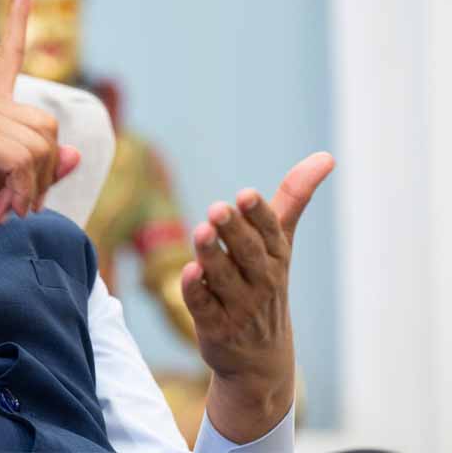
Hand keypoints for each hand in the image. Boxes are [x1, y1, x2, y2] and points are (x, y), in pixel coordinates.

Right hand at [0, 0, 80, 260]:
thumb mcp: (6, 188)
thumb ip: (38, 170)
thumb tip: (74, 154)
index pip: (8, 57)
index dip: (20, 20)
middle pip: (47, 126)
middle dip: (44, 171)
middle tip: (19, 203)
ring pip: (40, 144)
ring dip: (33, 186)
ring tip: (6, 206)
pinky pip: (24, 158)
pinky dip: (22, 189)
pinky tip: (1, 207)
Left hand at [180, 152, 334, 441]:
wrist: (260, 360)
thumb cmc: (266, 285)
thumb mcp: (281, 244)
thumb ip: (294, 199)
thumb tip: (326, 156)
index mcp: (277, 256)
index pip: (270, 232)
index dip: (258, 215)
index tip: (246, 195)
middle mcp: (262, 281)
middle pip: (247, 253)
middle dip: (233, 231)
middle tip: (218, 208)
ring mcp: (239, 307)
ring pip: (223, 278)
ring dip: (211, 256)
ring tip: (200, 231)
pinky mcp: (215, 327)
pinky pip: (204, 307)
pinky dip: (197, 291)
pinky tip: (188, 273)